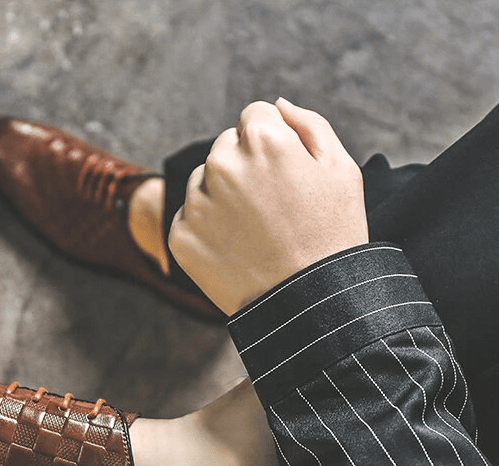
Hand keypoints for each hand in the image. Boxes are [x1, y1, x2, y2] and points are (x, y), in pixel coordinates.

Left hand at [168, 98, 368, 314]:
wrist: (307, 304)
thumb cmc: (332, 235)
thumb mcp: (341, 169)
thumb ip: (307, 124)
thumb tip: (276, 105)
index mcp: (263, 139)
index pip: (254, 116)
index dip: (273, 142)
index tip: (284, 173)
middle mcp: (222, 165)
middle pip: (225, 147)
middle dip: (244, 166)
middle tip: (271, 207)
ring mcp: (198, 203)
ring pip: (203, 181)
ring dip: (221, 196)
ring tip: (254, 231)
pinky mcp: (181, 237)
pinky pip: (188, 217)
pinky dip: (206, 229)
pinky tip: (235, 249)